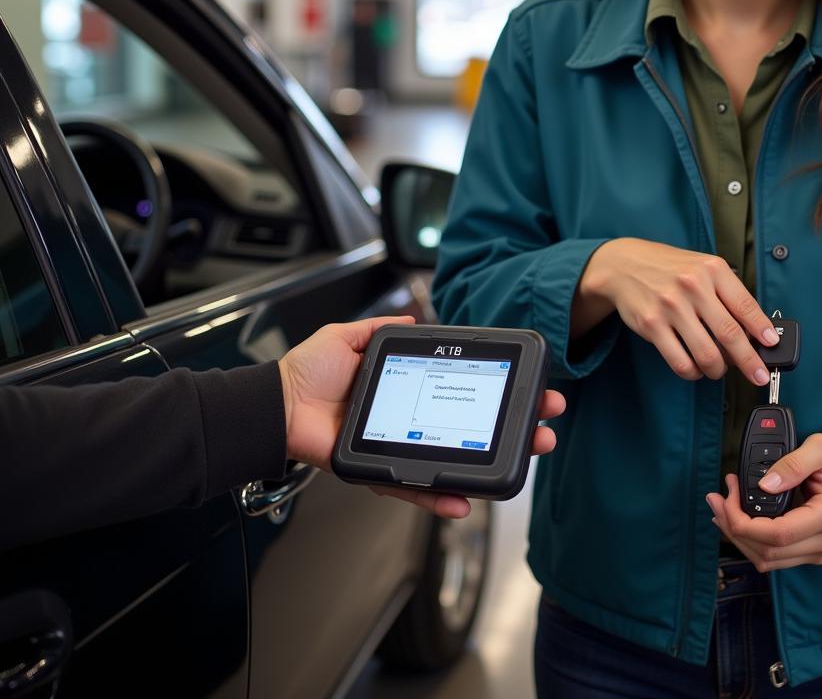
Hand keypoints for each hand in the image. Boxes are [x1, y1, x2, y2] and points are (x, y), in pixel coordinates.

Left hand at [277, 315, 566, 518]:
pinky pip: (414, 488)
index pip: (460, 390)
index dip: (495, 391)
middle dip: (511, 430)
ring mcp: (399, 448)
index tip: (527, 387)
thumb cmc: (306, 373)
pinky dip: (438, 496)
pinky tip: (464, 500)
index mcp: (407, 389)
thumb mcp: (348, 337)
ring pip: (452, 463)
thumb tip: (415, 321)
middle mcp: (410, 420)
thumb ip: (381, 329)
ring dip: (489, 465)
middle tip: (544, 428)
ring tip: (523, 459)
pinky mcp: (381, 471)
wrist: (277, 405)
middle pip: (470, 429)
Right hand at [576, 238, 778, 383]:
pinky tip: (695, 368)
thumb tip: (755, 330)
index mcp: (712, 269)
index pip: (746, 305)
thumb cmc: (670, 269)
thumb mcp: (702, 268)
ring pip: (706, 354)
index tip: (771, 345)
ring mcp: (670, 306)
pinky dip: (692, 372)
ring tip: (718, 369)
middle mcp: (692, 286)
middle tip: (758, 375)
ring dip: (718, 370)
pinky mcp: (652, 325)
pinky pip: (680, 361)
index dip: (762, 330)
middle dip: (749, 361)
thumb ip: (727, 293)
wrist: (623, 264)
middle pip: (730, 334)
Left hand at [705, 427, 821, 570]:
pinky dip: (751, 539)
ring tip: (721, 505)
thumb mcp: (820, 446)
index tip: (725, 498)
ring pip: (769, 559)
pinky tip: (736, 517)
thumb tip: (764, 485)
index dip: (744, 523)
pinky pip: (775, 555)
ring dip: (738, 536)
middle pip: (769, 552)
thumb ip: (792, 464)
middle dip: (733, 527)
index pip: (779, 535)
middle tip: (716, 498)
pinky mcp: (812, 548)